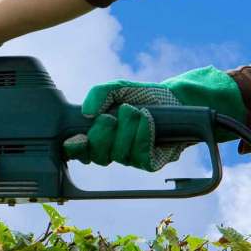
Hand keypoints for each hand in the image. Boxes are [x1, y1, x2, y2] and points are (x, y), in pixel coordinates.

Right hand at [63, 66, 246, 170]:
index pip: (78, 151)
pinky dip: (142, 135)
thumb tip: (86, 113)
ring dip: (127, 129)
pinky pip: (139, 156)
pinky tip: (147, 121)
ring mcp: (130, 158)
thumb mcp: (118, 88)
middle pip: (97, 155)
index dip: (75, 148)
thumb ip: (98, 93)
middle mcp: (111, 150)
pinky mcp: (149, 162)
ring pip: (119, 154)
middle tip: (112, 116)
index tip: (79, 138)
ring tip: (136, 111)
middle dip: (103, 134)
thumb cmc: (143, 96)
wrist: (175, 100)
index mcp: (97, 135)